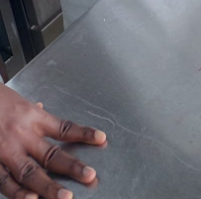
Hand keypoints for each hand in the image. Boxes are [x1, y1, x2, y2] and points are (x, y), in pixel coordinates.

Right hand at [0, 84, 105, 198]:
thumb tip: (43, 108)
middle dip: (71, 167)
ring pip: (29, 173)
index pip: (63, 128)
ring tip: (64, 197)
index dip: (83, 133)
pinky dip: (16, 192)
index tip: (101, 138)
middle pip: (51, 154)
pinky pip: (3, 181)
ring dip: (47, 187)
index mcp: (32, 118)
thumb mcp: (18, 101)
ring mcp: (5, 151)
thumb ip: (32, 111)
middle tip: (89, 176)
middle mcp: (22, 135)